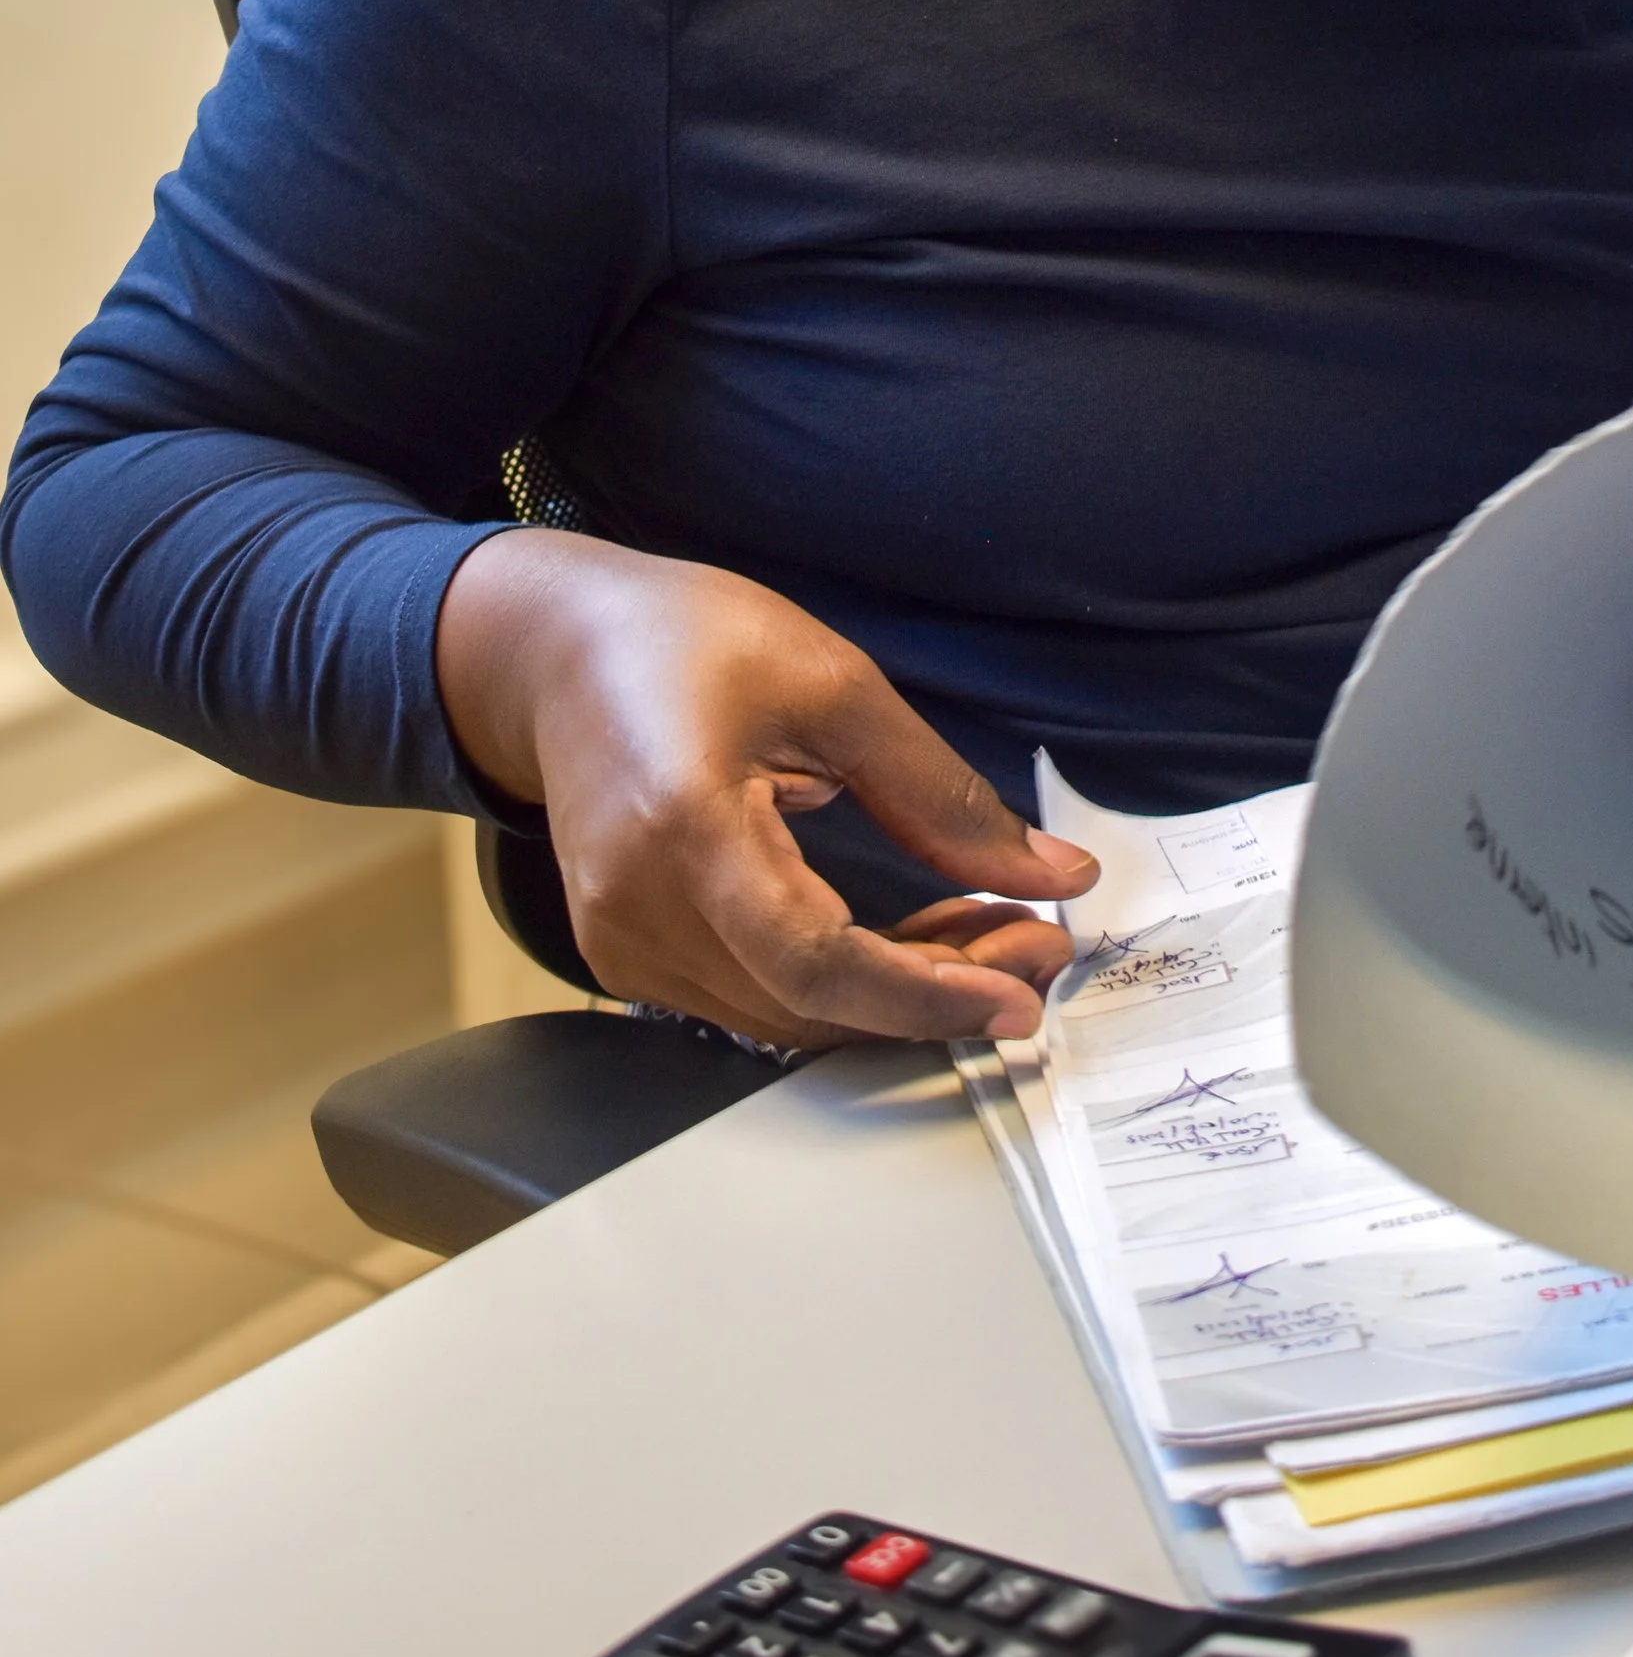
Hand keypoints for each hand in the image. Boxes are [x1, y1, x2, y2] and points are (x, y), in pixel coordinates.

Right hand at [434, 531, 1096, 1044]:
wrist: (558, 648)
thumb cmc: (681, 640)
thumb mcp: (833, 686)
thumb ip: (940, 795)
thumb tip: (1049, 875)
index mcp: (683, 828)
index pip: (816, 962)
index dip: (925, 994)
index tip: (1019, 991)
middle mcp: (637, 908)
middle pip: (809, 1006)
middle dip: (937, 993)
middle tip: (1035, 947)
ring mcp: (620, 944)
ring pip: (787, 1017)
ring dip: (899, 993)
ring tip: (990, 933)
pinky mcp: (624, 955)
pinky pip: (753, 997)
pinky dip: (842, 985)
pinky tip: (912, 941)